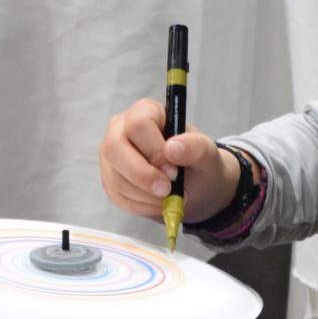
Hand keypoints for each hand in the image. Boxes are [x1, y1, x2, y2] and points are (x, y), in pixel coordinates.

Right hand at [98, 98, 240, 223]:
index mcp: (145, 112)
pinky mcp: (110, 180)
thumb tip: (172, 149)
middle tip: (167, 191)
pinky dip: (141, 206)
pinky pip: (118, 196)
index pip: (138, 125)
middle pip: (114, 149)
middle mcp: (120, 129)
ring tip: (170, 198)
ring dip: (146, 196)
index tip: (173, 171)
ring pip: (116, 177)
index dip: (154, 151)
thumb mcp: (207, 153)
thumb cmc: (198, 162)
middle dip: (142, 175)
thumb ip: (195, 147)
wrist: (195, 185)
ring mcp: (112, 156)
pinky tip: (159, 204)